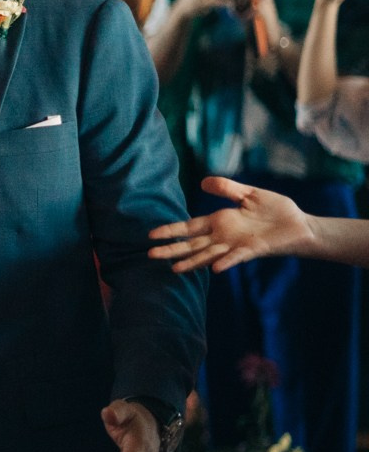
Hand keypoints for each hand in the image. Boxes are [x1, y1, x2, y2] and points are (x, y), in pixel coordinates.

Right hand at [148, 176, 316, 272]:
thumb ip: (227, 188)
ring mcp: (236, 245)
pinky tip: (214, 269)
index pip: (189, 227)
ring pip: (208, 255)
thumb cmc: (276, 210)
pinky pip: (236, 257)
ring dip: (191, 262)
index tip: (151, 235)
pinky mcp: (252, 250)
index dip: (171, 230)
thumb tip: (202, 182)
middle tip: (151, 255)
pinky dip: (226, 262)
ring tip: (174, 269)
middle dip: (172, 249)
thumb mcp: (249, 193)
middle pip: (192, 244)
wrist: (300, 225)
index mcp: (220, 221)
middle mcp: (223, 236)